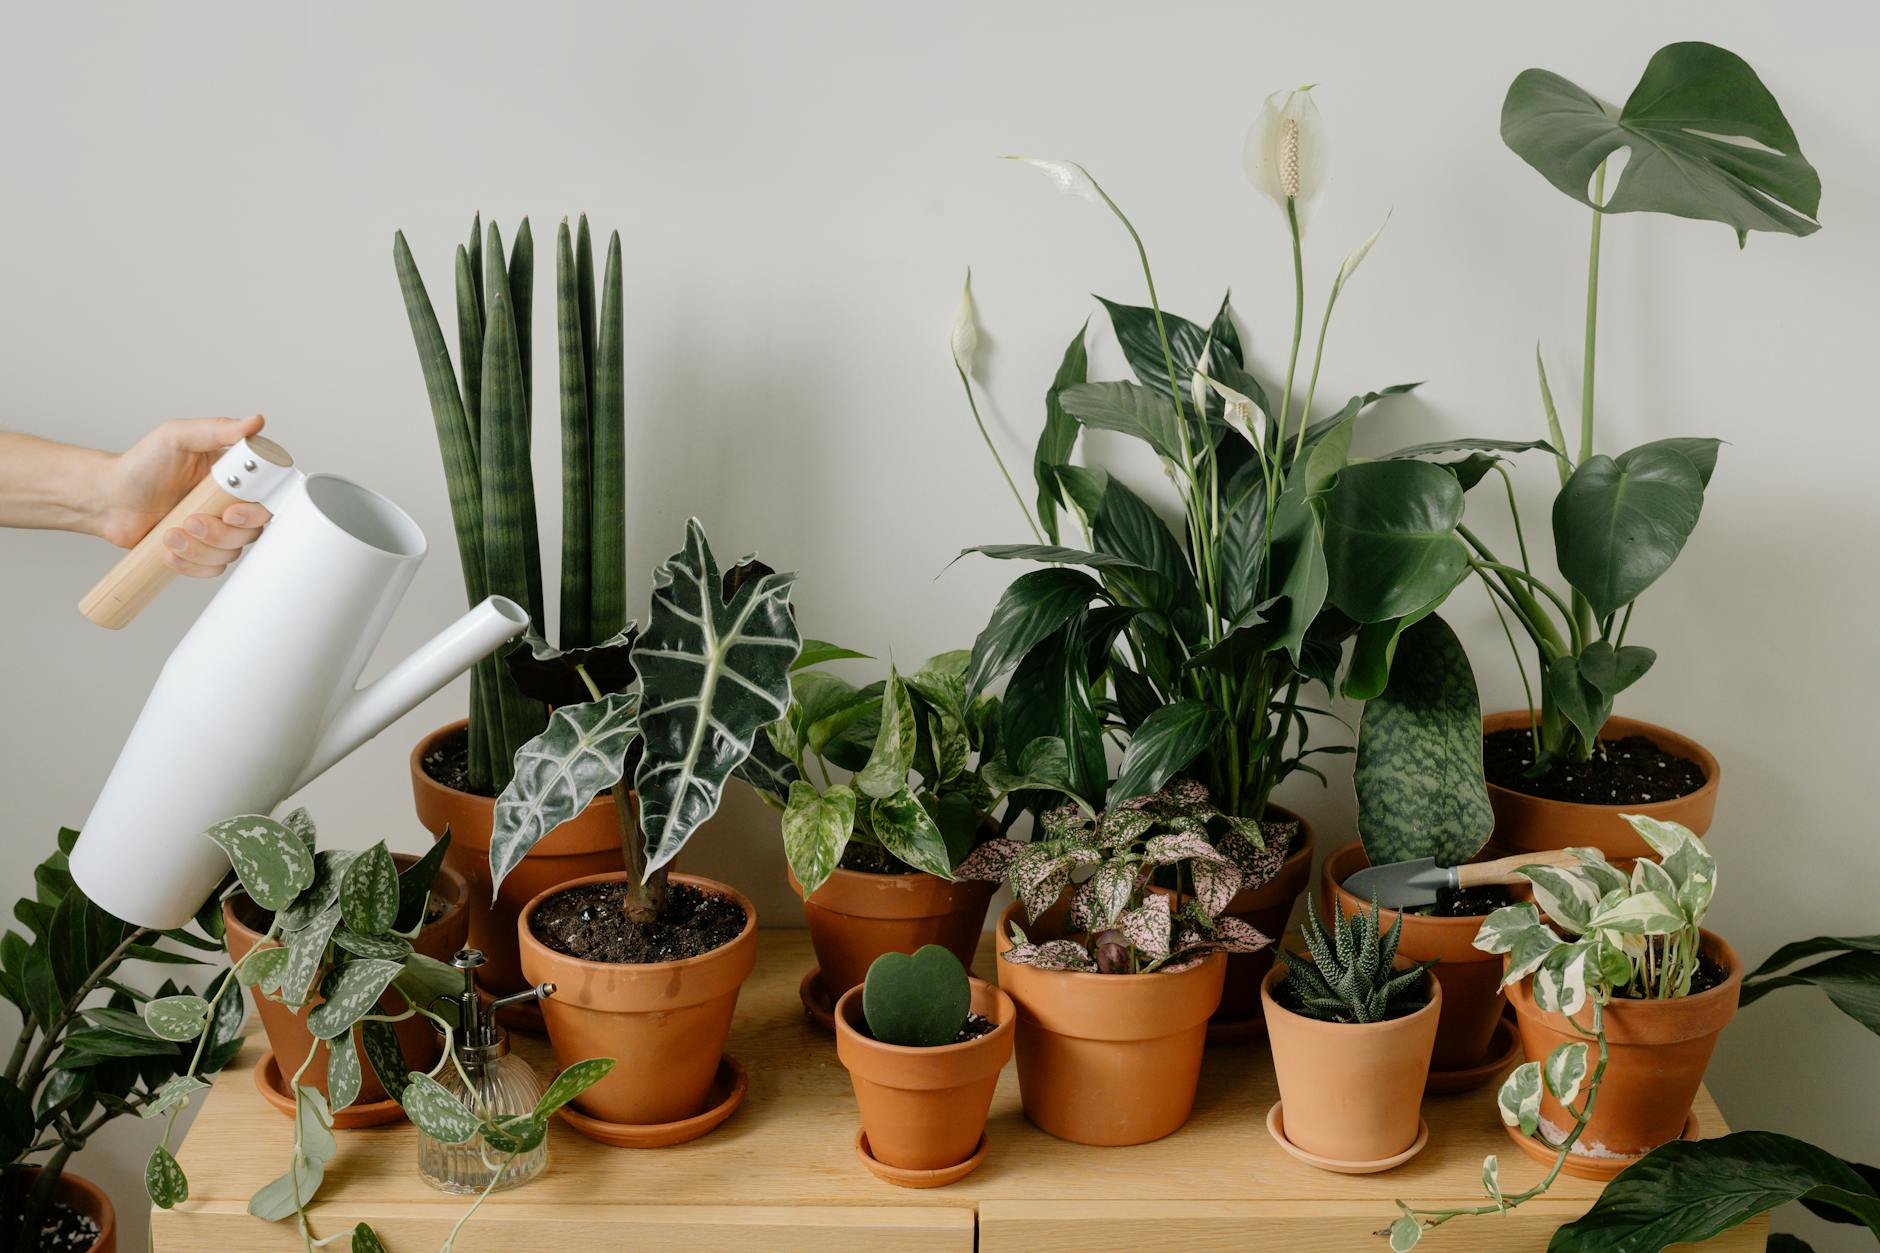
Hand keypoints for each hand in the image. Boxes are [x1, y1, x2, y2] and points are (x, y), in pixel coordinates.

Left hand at [97, 415, 273, 576]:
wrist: (107, 499)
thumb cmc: (140, 465)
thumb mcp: (177, 437)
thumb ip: (218, 429)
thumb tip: (255, 422)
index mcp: (233, 478)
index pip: (268, 499)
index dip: (258, 512)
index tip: (231, 512)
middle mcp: (230, 504)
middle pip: (253, 531)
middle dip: (221, 532)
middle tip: (192, 520)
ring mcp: (216, 530)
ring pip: (231, 552)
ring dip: (200, 548)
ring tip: (170, 533)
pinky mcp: (200, 551)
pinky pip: (213, 569)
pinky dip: (191, 563)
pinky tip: (169, 549)